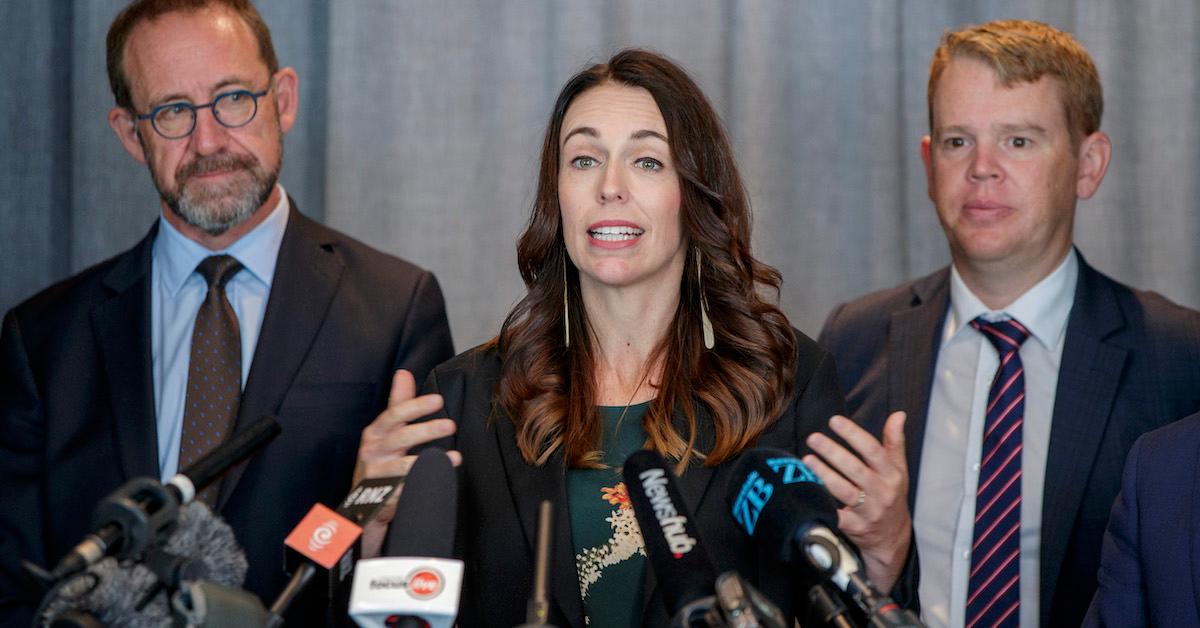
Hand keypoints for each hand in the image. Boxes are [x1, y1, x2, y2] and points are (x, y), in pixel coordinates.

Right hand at [354, 369, 460, 557]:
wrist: (362, 505)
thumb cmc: (380, 459)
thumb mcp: (385, 431)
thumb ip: (398, 403)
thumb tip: (403, 373)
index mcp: (375, 434)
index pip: (394, 415)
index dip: (414, 407)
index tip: (438, 400)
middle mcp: (372, 454)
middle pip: (399, 439)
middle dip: (426, 431)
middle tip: (451, 425)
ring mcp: (375, 478)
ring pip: (401, 468)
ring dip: (429, 463)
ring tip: (455, 458)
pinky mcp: (381, 500)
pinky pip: (401, 494)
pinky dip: (418, 488)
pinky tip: (437, 482)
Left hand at [803, 411, 909, 590]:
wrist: (892, 537)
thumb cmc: (891, 494)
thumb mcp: (898, 469)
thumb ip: (894, 441)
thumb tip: (898, 414)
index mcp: (891, 475)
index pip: (872, 450)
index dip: (853, 434)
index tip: (834, 420)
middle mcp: (881, 493)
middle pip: (856, 470)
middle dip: (833, 452)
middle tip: (813, 438)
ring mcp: (868, 512)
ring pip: (843, 491)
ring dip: (824, 474)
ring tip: (807, 460)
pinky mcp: (854, 528)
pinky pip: (835, 514)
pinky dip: (821, 503)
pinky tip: (807, 489)